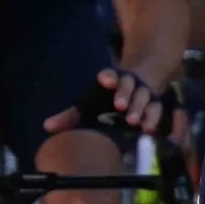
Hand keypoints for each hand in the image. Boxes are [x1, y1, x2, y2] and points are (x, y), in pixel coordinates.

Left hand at [61, 65, 175, 144]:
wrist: (140, 81)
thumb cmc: (107, 98)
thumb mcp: (88, 104)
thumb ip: (70, 116)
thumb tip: (47, 127)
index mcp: (112, 79)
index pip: (111, 74)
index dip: (109, 76)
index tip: (104, 80)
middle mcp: (130, 82)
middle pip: (129, 85)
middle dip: (125, 94)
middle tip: (120, 106)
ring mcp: (144, 92)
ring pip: (144, 96)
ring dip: (141, 108)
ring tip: (135, 123)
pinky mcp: (155, 103)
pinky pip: (156, 109)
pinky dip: (153, 118)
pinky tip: (149, 129)